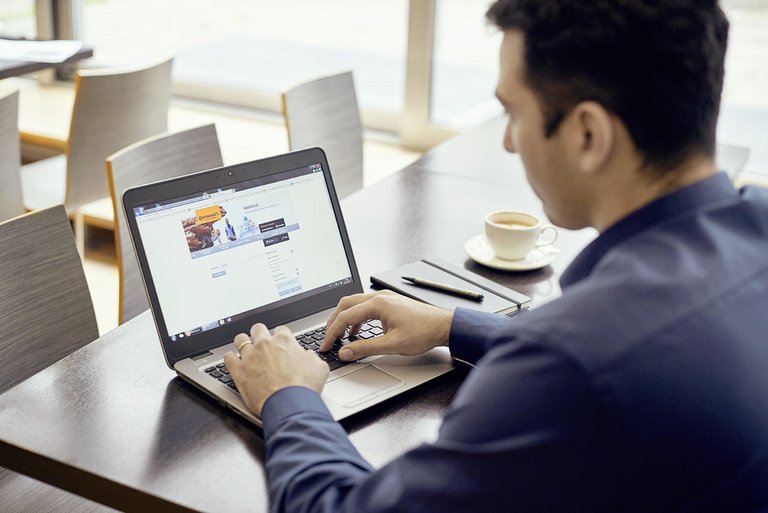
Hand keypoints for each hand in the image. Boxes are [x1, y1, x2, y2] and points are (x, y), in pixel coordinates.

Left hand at [224, 323, 328, 415]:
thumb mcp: (319, 369)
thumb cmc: (304, 387)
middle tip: (261, 343)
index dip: (281, 337)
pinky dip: (230, 358)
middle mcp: (265, 344)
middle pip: (258, 329)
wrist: (289, 403)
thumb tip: (309, 356)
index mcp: (285, 341)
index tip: (280, 344)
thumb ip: (312, 358)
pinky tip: (233, 361)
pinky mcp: (238, 370)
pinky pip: (228, 357)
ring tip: (244, 349)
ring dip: (242, 343)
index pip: (280, 330)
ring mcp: (250, 356)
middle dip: (259, 334)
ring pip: (240, 339)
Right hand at [320, 290, 453, 360]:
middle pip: (346, 304)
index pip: (346, 316)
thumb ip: (365, 348)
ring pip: (355, 304)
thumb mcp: (392, 345)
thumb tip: (345, 352)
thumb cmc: (423, 332)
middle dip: (334, 322)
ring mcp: (385, 298)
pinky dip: (356, 318)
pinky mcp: (390, 302)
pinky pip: (366, 306)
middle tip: (328, 338)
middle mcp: (380, 296)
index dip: (332, 332)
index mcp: (378, 304)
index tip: (326, 344)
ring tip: (340, 336)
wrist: (443, 326)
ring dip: (345, 319)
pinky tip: (357, 331)